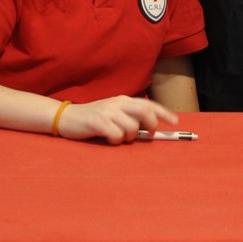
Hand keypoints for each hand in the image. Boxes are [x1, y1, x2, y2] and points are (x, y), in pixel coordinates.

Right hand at [57, 96, 177, 143]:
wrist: (66, 117)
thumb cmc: (93, 119)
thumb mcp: (113, 113)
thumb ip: (129, 117)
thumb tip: (149, 129)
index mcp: (123, 100)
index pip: (148, 104)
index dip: (164, 113)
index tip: (176, 121)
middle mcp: (117, 103)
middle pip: (145, 112)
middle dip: (151, 125)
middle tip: (147, 135)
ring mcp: (108, 111)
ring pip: (132, 128)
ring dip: (128, 137)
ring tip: (118, 137)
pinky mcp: (98, 121)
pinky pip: (117, 136)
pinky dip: (115, 141)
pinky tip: (107, 138)